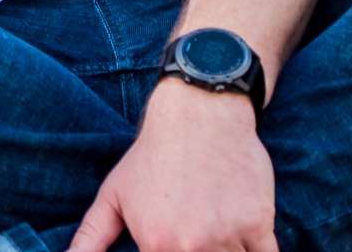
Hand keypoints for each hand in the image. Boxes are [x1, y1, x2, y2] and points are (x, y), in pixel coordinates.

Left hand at [67, 81, 276, 251]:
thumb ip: (91, 238)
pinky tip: (240, 239)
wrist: (200, 113)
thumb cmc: (153, 157)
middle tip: (193, 232)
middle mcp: (193, 247)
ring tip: (210, 229)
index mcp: (156, 245)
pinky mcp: (259, 224)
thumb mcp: (114, 196)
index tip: (173, 246)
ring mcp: (230, 236)